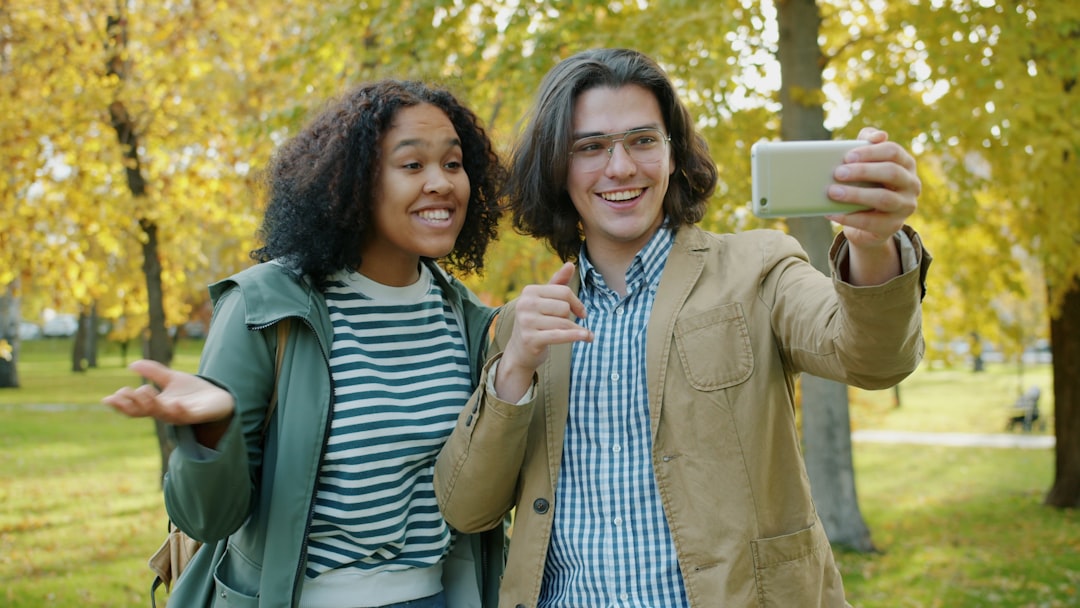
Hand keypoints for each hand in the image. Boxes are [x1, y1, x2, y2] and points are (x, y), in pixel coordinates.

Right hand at [103, 359, 234, 425]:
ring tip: (143, 391)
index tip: (107, 398)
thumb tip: (132, 363)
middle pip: (145, 411)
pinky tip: (174, 403)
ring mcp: (181, 415)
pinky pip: (186, 415)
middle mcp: (166, 412)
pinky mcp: (196, 415)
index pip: (135, 408)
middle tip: (123, 392)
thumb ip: (154, 372)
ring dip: (152, 404)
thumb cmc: (193, 391)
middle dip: (132, 403)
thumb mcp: (171, 379)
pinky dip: (179, 410)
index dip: (121, 405)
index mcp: (157, 405)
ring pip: (162, 413)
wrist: (219, 399)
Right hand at [495, 262, 592, 401]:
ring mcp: (526, 322)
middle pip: (564, 307)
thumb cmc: (536, 322)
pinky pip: (560, 335)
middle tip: (569, 325)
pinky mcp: (531, 339)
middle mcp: (525, 305)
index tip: (582, 312)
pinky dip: (576, 336)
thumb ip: (558, 283)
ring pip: (564, 322)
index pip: (563, 291)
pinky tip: (588, 337)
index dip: (577, 302)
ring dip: (576, 330)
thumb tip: (570, 264)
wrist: (520, 351)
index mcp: (529, 291)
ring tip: (581, 335)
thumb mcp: (545, 301)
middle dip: (571, 317)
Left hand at [825, 127, 920, 248]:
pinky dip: (848, 217)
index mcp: (906, 164)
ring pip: (883, 198)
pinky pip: (871, 222)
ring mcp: (905, 206)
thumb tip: (878, 134)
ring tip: (832, 192)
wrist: (869, 222)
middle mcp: (911, 184)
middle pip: (891, 172)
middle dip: (863, 171)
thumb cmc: (867, 184)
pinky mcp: (893, 226)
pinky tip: (830, 213)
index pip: (893, 151)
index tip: (847, 156)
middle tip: (838, 172)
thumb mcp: (867, 163)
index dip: (870, 151)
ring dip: (856, 194)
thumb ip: (868, 143)